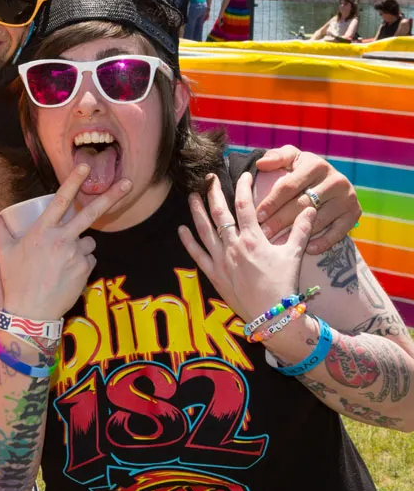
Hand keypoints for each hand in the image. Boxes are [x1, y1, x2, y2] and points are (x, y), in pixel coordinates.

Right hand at [0, 164, 131, 320]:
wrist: (31, 313)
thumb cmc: (15, 281)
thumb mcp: (4, 253)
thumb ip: (0, 231)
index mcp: (42, 231)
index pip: (60, 200)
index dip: (73, 181)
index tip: (85, 166)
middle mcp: (62, 239)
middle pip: (90, 213)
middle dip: (110, 196)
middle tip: (126, 183)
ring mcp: (76, 255)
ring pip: (88, 241)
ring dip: (81, 245)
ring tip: (62, 260)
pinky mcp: (85, 270)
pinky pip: (89, 259)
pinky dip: (82, 262)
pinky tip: (67, 273)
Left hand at [179, 171, 314, 323]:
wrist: (271, 316)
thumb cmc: (284, 286)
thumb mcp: (295, 255)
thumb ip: (301, 229)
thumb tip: (310, 208)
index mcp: (253, 239)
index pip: (245, 205)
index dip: (243, 186)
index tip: (243, 174)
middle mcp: (233, 246)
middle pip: (219, 213)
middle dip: (213, 193)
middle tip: (208, 178)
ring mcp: (221, 260)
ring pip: (204, 230)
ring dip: (196, 211)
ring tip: (191, 196)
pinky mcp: (214, 274)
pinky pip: (197, 254)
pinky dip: (188, 241)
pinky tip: (181, 229)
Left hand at [254, 147, 359, 253]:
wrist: (327, 179)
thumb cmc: (300, 169)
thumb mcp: (290, 158)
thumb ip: (276, 158)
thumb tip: (261, 164)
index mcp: (316, 165)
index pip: (288, 187)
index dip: (271, 202)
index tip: (257, 217)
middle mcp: (335, 180)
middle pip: (302, 205)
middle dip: (280, 221)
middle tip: (264, 235)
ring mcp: (347, 197)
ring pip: (317, 220)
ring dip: (297, 234)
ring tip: (278, 245)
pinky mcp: (355, 212)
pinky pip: (338, 232)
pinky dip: (323, 242)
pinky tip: (307, 249)